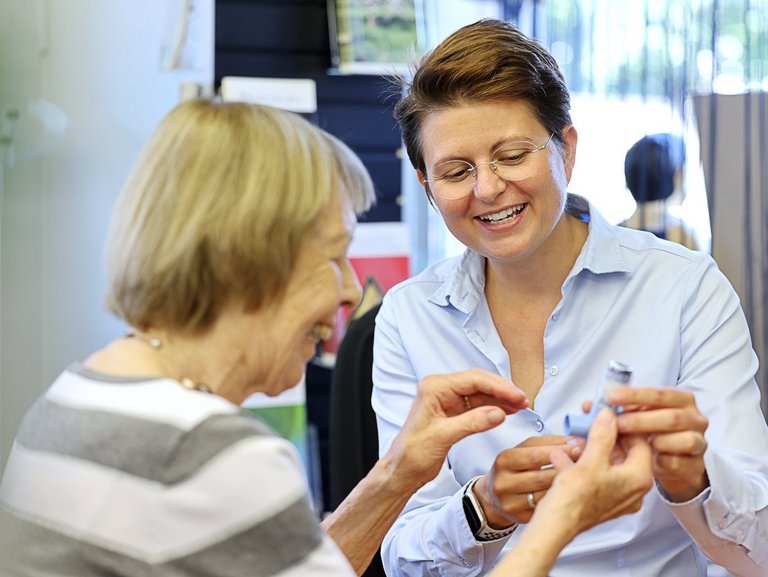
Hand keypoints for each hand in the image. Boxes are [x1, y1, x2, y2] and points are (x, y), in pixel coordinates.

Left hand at [383, 369, 528, 493]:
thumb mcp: (443, 437)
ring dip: (500, 398)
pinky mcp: (453, 412)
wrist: (403, 470)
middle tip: (523, 400)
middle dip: (502, 390)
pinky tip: (508, 411)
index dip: (498, 386)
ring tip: (521, 405)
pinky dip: (493, 407)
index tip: (516, 395)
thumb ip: (472, 422)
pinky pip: (477, 405)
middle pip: (479, 382)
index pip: (472, 379)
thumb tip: (499, 412)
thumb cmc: (412, 453)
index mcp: (434, 388)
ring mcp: (447, 400)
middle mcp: (440, 389)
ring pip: (480, 393)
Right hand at [474, 436, 582, 526]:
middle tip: (587, 461)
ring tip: (583, 476)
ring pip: (547, 493)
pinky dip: (561, 498)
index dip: (560, 450)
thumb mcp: (522, 450)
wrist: (494, 495)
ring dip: (568, 484)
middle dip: (568, 467)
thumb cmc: (514, 468)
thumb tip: (574, 441)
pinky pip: (547, 507)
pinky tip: (571, 491)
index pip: (535, 455)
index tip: (580, 445)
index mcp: (504, 460)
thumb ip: (546, 444)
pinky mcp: (520, 518)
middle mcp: (504, 482)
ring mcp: (511, 503)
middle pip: (543, 476)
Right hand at [538, 408, 653, 535]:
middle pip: (625, 451)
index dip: (624, 423)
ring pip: (609, 462)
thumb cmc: (575, 499)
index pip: (641, 441)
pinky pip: (597, 474)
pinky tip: (565, 455)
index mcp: (638, 478)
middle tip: (591, 419)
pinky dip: (583, 462)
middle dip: (605, 433)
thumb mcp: (591, 459)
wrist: (556, 526)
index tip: (611, 412)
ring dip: (592, 446)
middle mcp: (633, 489)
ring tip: (576, 436)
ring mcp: (617, 496)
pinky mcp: (601, 499)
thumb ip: (603, 434)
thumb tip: (609, 416)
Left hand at [608, 386, 709, 501]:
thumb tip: (588, 406)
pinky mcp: (696, 465)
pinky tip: (649, 461)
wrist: (673, 464)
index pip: (659, 394)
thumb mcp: (636, 416)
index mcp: (681, 400)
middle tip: (616, 424)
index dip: (635, 395)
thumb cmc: (652, 433)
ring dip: (655, 441)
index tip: (612, 397)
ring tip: (633, 444)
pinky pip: (680, 463)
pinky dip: (662, 461)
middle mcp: (695, 418)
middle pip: (672, 417)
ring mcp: (699, 442)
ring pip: (683, 439)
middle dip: (640, 420)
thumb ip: (616, 409)